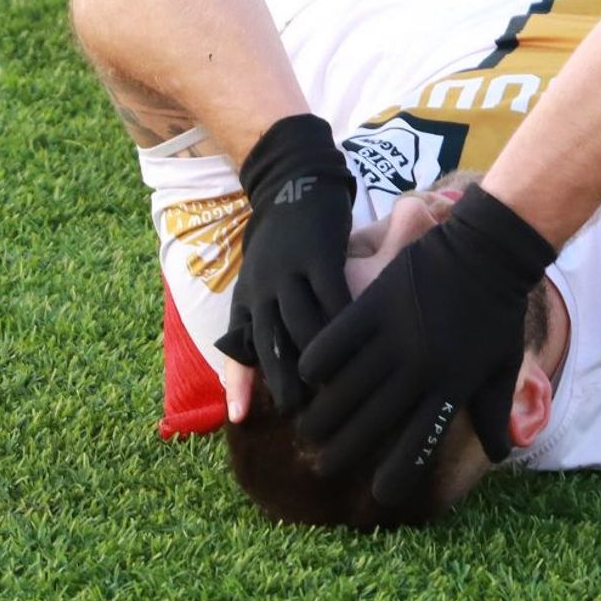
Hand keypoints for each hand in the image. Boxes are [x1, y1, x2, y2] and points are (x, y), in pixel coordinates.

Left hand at [215, 114, 357, 412]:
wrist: (293, 182)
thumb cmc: (279, 242)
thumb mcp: (257, 282)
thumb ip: (255, 322)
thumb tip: (246, 365)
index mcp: (248, 297)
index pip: (240, 347)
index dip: (239, 383)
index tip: (241, 418)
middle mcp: (264, 287)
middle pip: (272, 342)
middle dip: (286, 380)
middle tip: (304, 414)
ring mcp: (291, 270)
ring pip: (303, 322)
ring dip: (318, 355)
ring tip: (337, 385)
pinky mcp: (320, 253)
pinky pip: (332, 294)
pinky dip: (343, 319)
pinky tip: (360, 340)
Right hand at [296, 185, 554, 505]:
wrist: (487, 252)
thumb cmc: (498, 312)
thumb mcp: (502, 366)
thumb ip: (494, 412)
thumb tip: (502, 455)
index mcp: (451, 386)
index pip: (418, 444)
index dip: (397, 473)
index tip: (380, 494)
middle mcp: (420, 369)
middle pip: (371, 424)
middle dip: (343, 452)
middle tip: (324, 465)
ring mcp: (396, 336)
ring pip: (345, 388)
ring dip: (322, 413)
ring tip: (307, 428)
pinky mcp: (376, 305)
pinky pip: (336, 341)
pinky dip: (316, 361)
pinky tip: (305, 373)